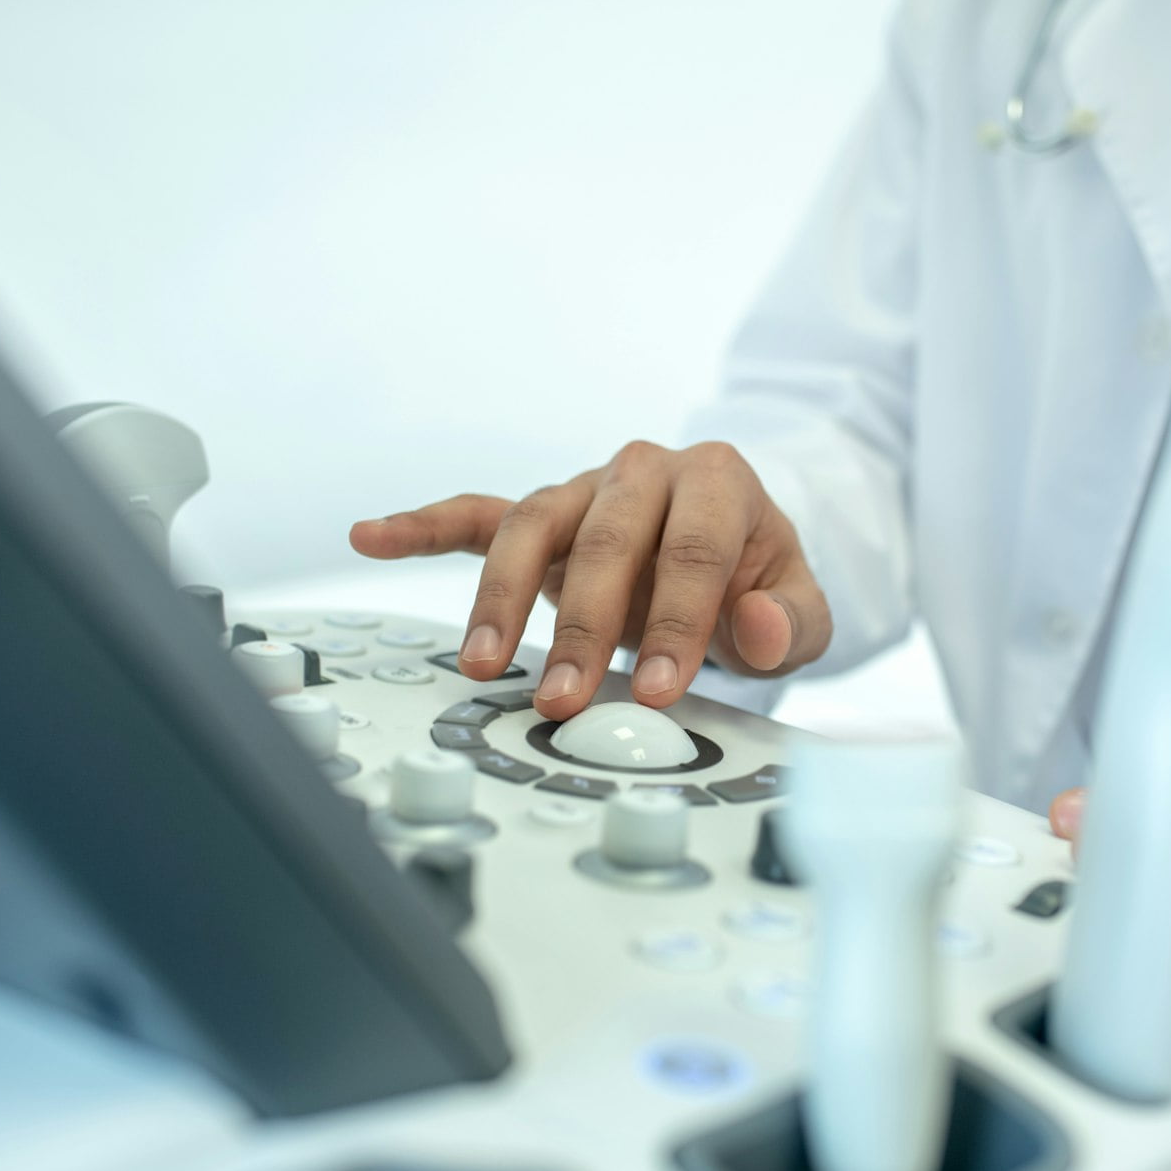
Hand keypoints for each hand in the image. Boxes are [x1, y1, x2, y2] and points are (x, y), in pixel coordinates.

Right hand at [349, 441, 830, 718]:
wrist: (729, 556)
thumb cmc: (755, 585)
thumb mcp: (798, 612)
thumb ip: (790, 623)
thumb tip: (753, 625)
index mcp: (716, 482)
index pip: (691, 549)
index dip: (676, 620)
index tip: (657, 689)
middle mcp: (643, 472)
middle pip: (604, 540)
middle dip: (582, 627)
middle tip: (564, 699)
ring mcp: (583, 489)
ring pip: (531, 528)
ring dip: (501, 598)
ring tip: (483, 666)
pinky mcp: (542, 514)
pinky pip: (475, 514)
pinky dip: (423, 526)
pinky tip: (372, 537)